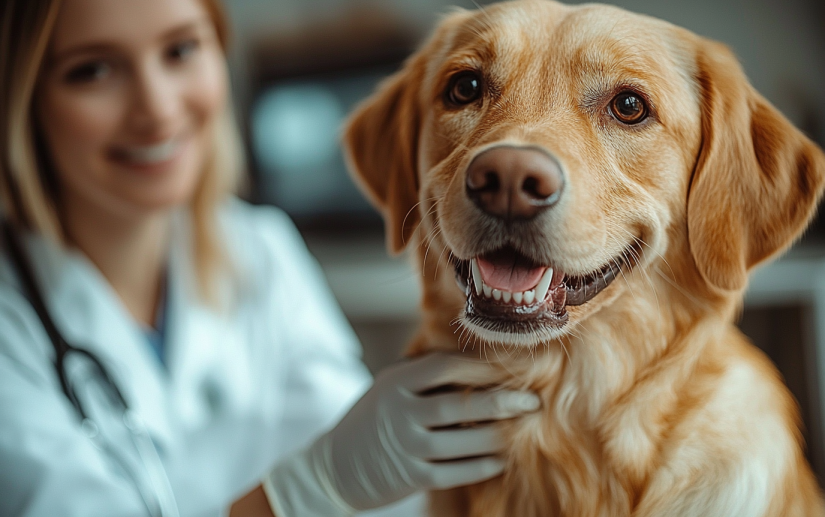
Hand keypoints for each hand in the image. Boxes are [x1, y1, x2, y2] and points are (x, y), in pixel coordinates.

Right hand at [262, 353, 540, 515]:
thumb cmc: (376, 417)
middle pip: (459, 405)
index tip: (512, 367)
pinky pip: (456, 471)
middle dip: (502, 402)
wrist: (337, 465)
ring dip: (499, 436)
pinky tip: (502, 459)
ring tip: (525, 429)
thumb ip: (425, 373)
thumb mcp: (390, 385)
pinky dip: (482, 465)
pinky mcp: (411, 477)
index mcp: (396, 382)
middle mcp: (400, 412)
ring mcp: (406, 446)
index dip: (481, 366)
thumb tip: (480, 358)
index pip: (444, 367)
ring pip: (463, 441)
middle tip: (533, 401)